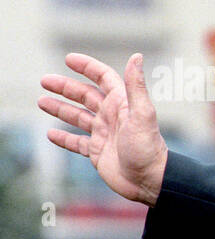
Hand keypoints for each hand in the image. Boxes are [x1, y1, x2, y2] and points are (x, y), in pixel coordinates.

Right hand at [38, 52, 167, 205]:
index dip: (88, 67)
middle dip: (65, 87)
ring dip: (60, 109)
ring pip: (78, 117)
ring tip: (41, 101)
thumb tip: (137, 57)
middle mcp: (112, 117)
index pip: (103, 79)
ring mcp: (104, 134)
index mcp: (121, 104)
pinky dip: (64, 138)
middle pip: (85, 96)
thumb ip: (136, 86)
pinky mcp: (98, 152)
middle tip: (44, 81)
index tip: (69, 59)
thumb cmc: (148, 148)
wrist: (149, 181)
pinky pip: (77, 143)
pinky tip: (51, 134)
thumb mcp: (142, 114)